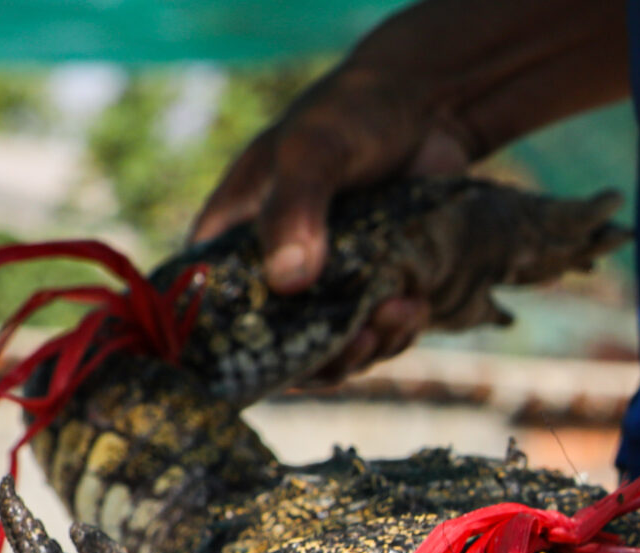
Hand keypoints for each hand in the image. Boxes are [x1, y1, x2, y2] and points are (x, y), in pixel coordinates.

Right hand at [189, 0, 630, 379]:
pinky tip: (416, 306)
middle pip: (280, 346)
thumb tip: (288, 281)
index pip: (213, 308)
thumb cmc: (350, 114)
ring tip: (398, 313)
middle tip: (359, 342)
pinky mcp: (374, 289)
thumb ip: (294, 209)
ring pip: (335, 348)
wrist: (426, 108)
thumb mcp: (312, 150)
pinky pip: (377, 334)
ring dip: (367, 349)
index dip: (237, 346)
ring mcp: (328, 284)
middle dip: (322, 358)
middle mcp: (275, 268)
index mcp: (234, 236)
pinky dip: (396, 333)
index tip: (280, 357)